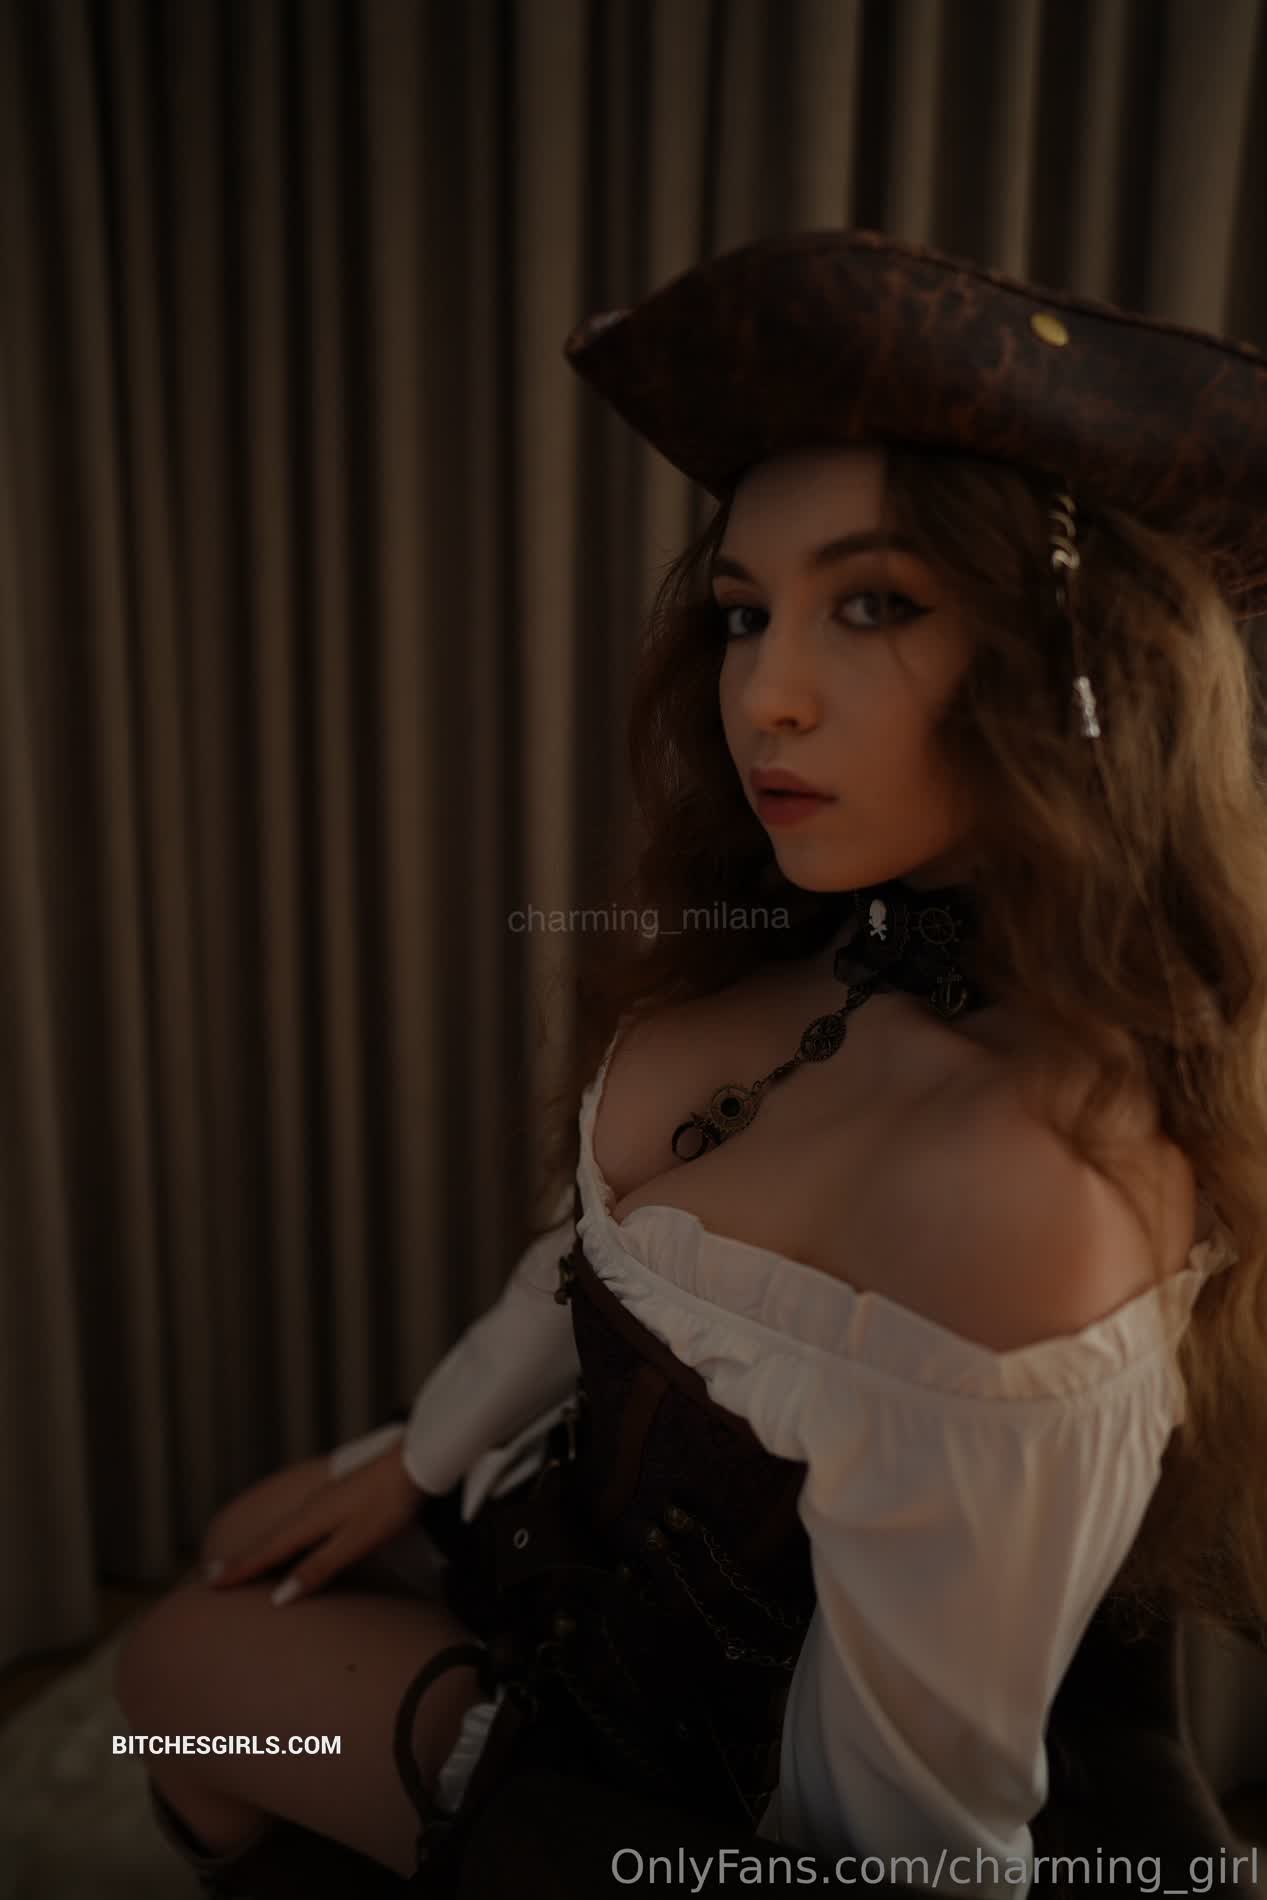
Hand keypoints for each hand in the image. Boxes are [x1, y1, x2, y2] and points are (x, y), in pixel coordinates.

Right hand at [206, 1442, 427, 1606]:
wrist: (417, 1463)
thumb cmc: (389, 1504)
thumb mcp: (355, 1542)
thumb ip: (319, 1568)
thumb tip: (280, 1596)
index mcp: (310, 1520)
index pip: (267, 1551)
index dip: (240, 1569)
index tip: (212, 1583)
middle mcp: (311, 1508)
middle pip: (269, 1539)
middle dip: (242, 1558)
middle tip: (214, 1574)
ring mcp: (325, 1500)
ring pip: (284, 1530)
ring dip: (261, 1547)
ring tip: (243, 1562)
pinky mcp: (339, 1498)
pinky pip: (299, 1523)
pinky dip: (283, 1537)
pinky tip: (288, 1540)